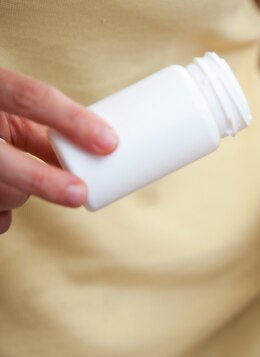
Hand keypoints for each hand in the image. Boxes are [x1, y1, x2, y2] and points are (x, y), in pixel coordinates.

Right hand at [0, 68, 117, 233]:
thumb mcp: (14, 109)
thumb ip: (47, 125)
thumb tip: (106, 149)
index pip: (29, 97)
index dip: (70, 119)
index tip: (109, 142)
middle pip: (4, 160)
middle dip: (44, 181)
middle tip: (80, 194)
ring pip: (2, 190)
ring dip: (22, 193)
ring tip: (30, 181)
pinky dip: (2, 216)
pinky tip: (5, 214)